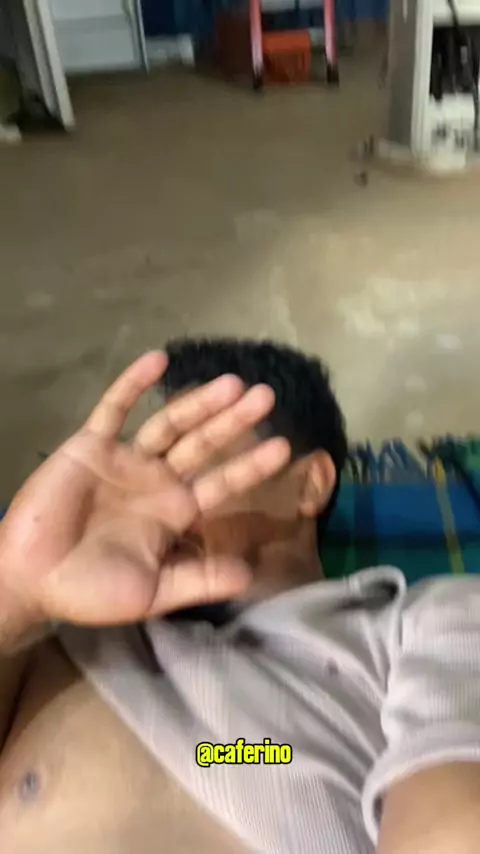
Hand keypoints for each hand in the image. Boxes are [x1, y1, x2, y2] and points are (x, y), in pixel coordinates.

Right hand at [0, 352, 289, 632]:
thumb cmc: (91, 590)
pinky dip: (134, 384)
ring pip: (169, 423)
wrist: (31, 580)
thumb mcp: (154, 592)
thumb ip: (200, 579)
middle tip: (266, 396)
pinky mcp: (91, 446)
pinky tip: (158, 360)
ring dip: (198, 402)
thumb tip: (251, 575)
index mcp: (175, 511)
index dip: (250, 466)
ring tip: (231, 384)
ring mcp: (125, 459)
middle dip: (233, 422)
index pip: (221, 483)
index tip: (285, 448)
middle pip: (203, 443)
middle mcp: (157, 480)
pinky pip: (114, 409)